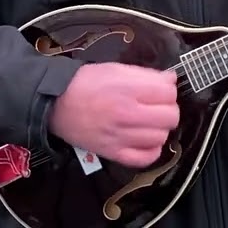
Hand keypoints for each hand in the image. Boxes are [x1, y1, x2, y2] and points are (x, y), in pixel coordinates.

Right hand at [48, 62, 179, 167]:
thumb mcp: (116, 69)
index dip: (168, 89)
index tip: (161, 90)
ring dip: (160, 129)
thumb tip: (170, 79)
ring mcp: (121, 136)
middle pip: (170, 116)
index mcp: (129, 90)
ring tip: (150, 122)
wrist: (57, 104)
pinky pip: (145, 158)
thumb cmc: (86, 83)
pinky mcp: (113, 153)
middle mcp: (127, 114)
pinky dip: (151, 150)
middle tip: (158, 106)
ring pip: (161, 137)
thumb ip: (146, 75)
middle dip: (168, 108)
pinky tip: (146, 140)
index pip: (169, 93)